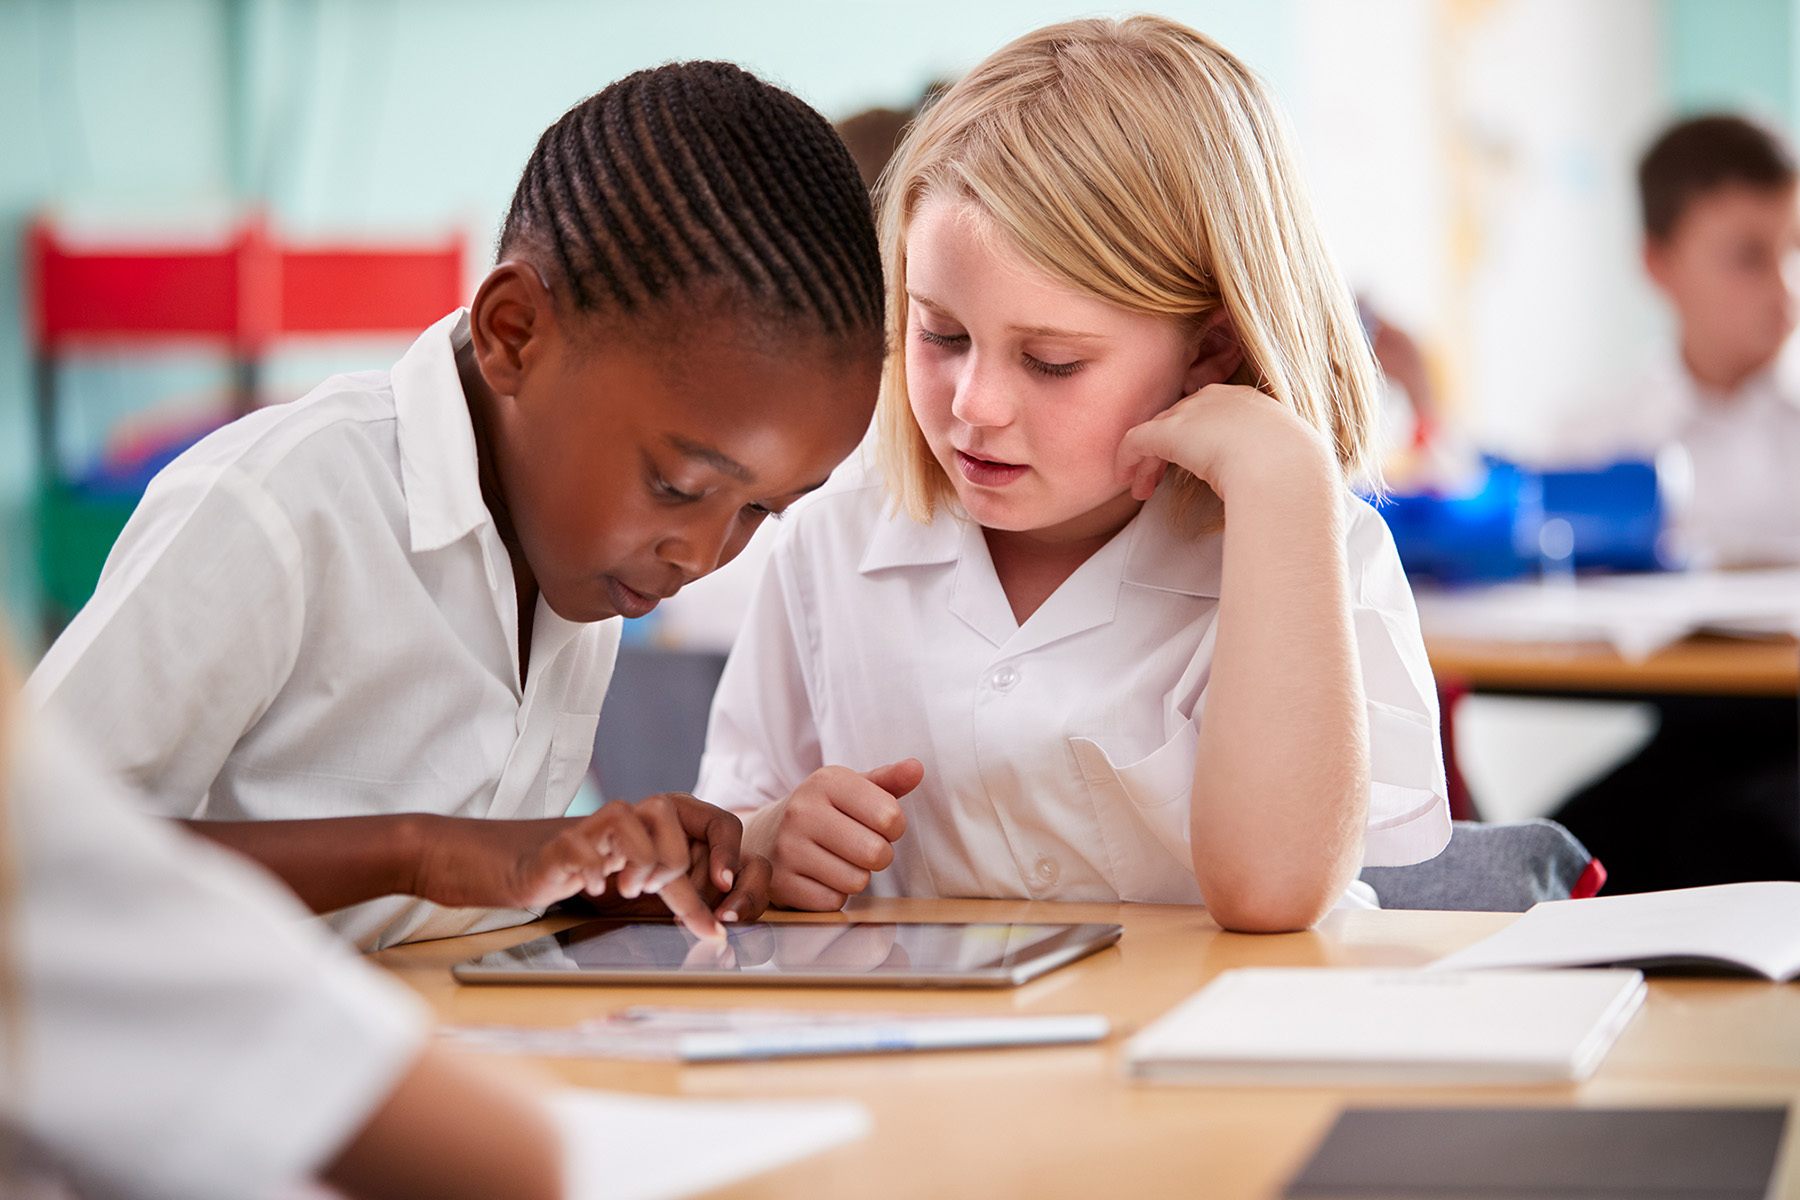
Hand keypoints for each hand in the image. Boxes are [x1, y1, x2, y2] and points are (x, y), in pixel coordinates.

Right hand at [574, 792, 771, 923]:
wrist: (562, 874)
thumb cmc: (620, 877)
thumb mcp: (664, 886)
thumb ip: (691, 900)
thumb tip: (717, 933)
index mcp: (672, 818)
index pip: (718, 819)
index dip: (726, 850)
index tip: (723, 885)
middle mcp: (638, 811)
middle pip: (667, 810)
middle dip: (671, 859)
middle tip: (657, 887)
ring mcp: (599, 823)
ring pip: (625, 816)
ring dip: (635, 860)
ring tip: (631, 888)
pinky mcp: (568, 842)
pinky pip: (583, 847)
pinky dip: (593, 872)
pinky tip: (597, 888)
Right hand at [743, 760, 923, 910]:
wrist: (764, 835)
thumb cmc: (823, 811)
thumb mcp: (852, 789)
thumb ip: (889, 780)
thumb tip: (916, 769)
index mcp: (826, 781)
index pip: (889, 815)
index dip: (894, 827)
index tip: (877, 824)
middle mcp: (802, 811)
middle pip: (876, 852)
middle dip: (879, 855)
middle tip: (861, 847)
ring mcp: (787, 848)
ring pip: (856, 881)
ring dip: (857, 876)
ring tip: (839, 860)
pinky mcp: (781, 883)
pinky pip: (833, 901)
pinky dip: (834, 894)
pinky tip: (820, 877)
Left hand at [1116, 382, 1335, 503]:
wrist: (1283, 468)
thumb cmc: (1292, 473)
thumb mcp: (1283, 460)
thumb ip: (1266, 462)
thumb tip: (1266, 482)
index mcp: (1248, 403)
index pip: (1209, 415)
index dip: (1195, 440)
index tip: (1193, 465)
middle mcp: (1217, 399)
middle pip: (1179, 420)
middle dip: (1166, 449)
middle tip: (1157, 479)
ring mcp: (1192, 413)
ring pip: (1157, 432)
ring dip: (1146, 461)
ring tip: (1141, 489)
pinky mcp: (1168, 432)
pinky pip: (1136, 441)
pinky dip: (1127, 459)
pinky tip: (1125, 480)